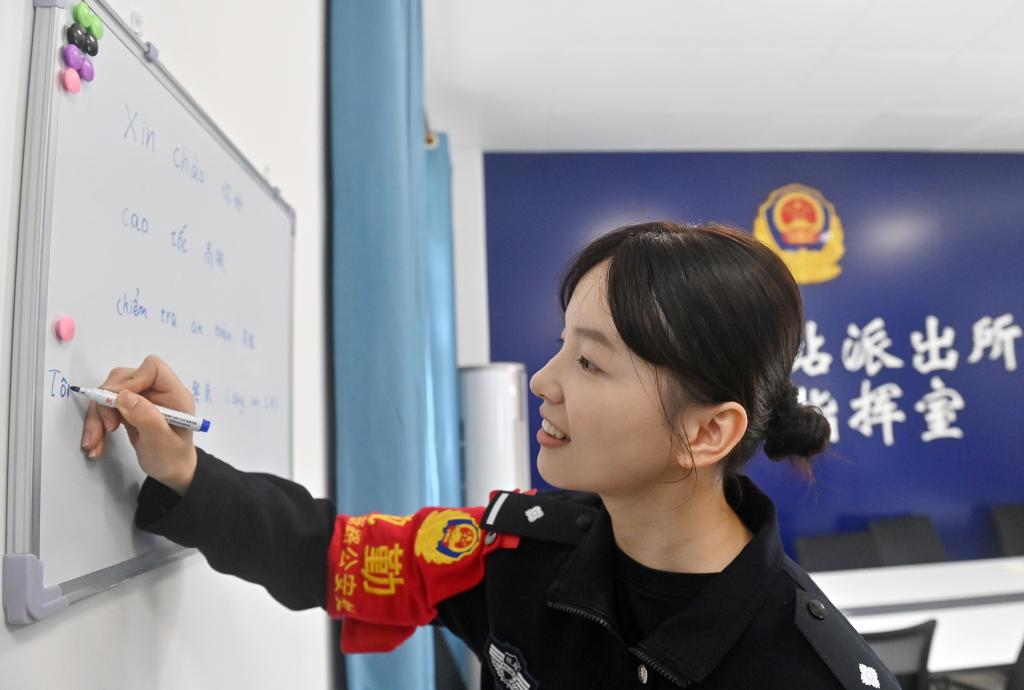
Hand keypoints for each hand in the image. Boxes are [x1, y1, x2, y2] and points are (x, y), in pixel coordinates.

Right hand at [81, 354, 197, 494]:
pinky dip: (98, 424)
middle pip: (123, 379)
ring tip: (94, 443)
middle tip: (106, 429)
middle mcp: (157, 392)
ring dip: (97, 417)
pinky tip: (96, 443)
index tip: (119, 402)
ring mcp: (142, 399)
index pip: (152, 368)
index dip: (132, 380)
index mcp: (174, 394)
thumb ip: (147, 418)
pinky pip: (107, 407)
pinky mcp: (129, 409)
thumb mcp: (162, 442)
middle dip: (106, 403)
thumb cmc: (173, 458)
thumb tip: (123, 396)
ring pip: (110, 394)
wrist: (171, 471)